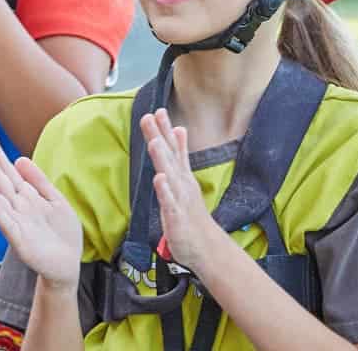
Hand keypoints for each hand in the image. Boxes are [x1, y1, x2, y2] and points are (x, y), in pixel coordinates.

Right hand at [0, 127, 85, 289]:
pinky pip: (6, 223)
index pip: (8, 169)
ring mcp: (17, 222)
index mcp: (26, 196)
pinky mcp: (20, 240)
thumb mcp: (56, 201)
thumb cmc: (61, 235)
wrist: (67, 265)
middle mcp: (17, 206)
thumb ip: (39, 181)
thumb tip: (20, 158)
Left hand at [140, 108, 218, 271]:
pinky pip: (169, 202)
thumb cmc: (191, 215)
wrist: (206, 248)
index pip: (173, 149)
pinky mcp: (177, 216)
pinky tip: (159, 179)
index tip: (159, 110)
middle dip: (160, 136)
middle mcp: (182, 184)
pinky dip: (165, 190)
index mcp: (181, 176)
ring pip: (170, 176)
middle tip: (151, 116)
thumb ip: (181, 155)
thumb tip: (180, 130)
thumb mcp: (184, 180)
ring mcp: (180, 199)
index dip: (166, 130)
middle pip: (170, 156)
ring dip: (163, 158)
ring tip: (155, 141)